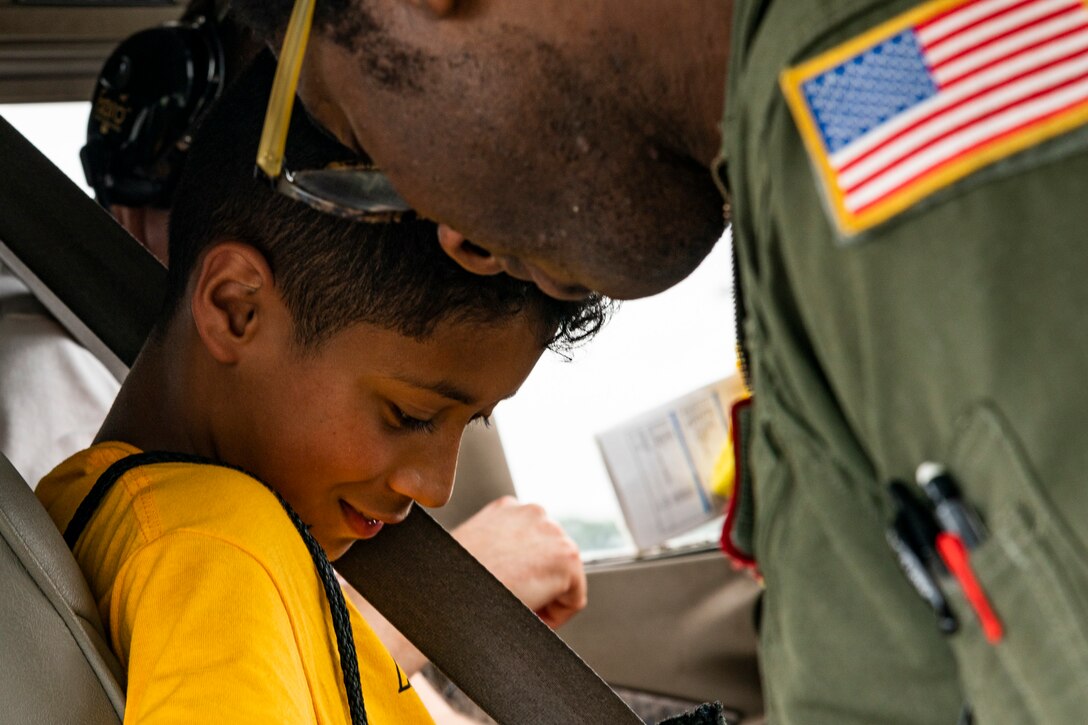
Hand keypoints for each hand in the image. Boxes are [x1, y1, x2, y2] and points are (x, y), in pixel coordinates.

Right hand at [451, 496, 587, 627]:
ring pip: (565, 579)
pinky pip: (575, 599)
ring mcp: (553, 532)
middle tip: (513, 603)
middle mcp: (533, 513)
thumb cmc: (450, 583)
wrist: (447, 595)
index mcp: (507, 509)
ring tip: (518, 608)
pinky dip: (557, 615)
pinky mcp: (567, 557)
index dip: (523, 575)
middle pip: (551, 559)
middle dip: (538, 585)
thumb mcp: (472, 552)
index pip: (533, 544)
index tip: (509, 592)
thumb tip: (509, 569)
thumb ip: (497, 549)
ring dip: (546, 598)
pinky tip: (529, 614)